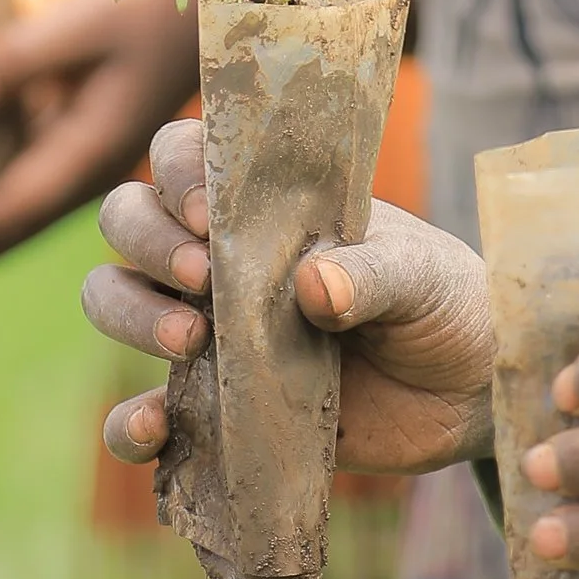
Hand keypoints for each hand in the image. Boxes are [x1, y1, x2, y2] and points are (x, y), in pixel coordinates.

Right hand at [85, 115, 496, 477]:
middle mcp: (223, 256)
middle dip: (147, 239)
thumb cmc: (441, 301)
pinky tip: (155, 426)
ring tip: (192, 341)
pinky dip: (128, 423)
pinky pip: (136, 417)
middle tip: (205, 275)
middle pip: (130, 216)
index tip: (211, 212)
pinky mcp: (210, 412)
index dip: (178, 172)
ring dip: (131, 313)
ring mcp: (208, 331)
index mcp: (268, 201)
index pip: (185, 152)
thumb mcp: (421, 275)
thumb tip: (313, 287)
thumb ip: (371, 274)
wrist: (464, 393)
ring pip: (113, 298)